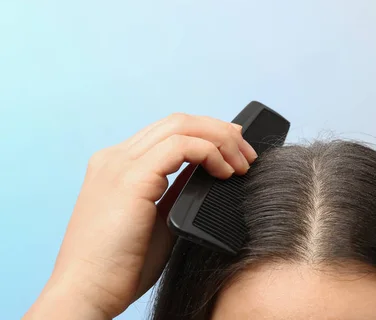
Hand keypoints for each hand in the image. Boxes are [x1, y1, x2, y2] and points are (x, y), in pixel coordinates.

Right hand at [25, 114, 257, 318]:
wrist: (87, 293)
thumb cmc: (120, 266)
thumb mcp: (157, 219)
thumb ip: (176, 190)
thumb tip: (207, 173)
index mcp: (117, 165)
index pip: (169, 132)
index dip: (207, 133)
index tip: (235, 149)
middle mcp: (116, 157)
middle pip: (178, 122)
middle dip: (220, 131)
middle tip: (247, 153)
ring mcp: (121, 164)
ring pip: (182, 126)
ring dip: (221, 140)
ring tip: (242, 164)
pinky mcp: (132, 178)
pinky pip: (182, 146)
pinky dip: (210, 152)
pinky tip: (225, 173)